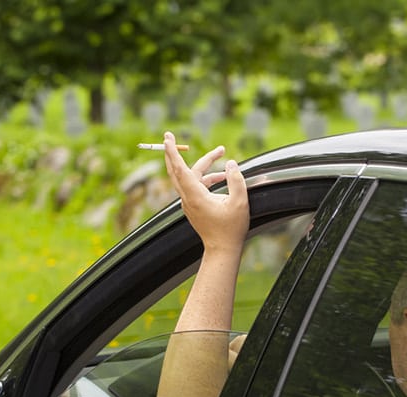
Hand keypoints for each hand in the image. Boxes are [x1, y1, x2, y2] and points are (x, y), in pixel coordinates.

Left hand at [163, 131, 248, 252]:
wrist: (222, 250)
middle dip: (172, 152)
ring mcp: (189, 203)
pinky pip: (196, 185)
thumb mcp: (240, 202)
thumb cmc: (231, 229)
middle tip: (168, 135)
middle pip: (176, 170)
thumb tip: (231, 163)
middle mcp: (188, 199)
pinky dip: (207, 177)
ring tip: (221, 152)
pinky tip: (223, 176)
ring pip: (190, 176)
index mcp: (196, 196)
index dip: (173, 153)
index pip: (180, 170)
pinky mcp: (194, 206)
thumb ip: (236, 179)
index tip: (167, 139)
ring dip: (204, 164)